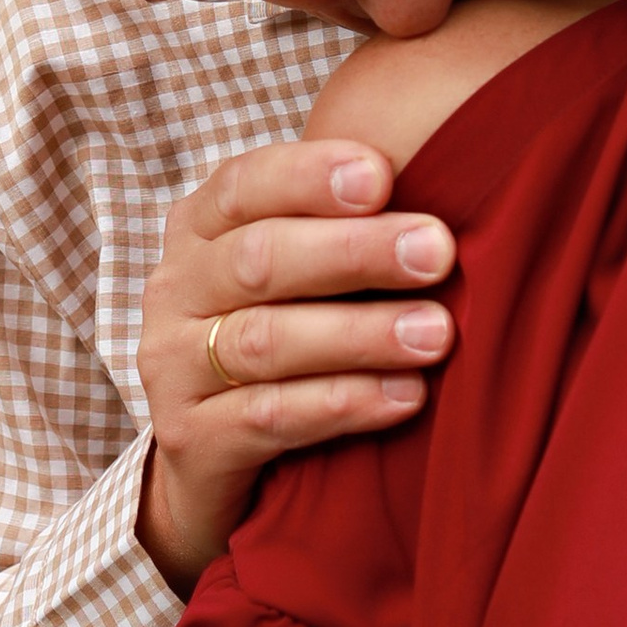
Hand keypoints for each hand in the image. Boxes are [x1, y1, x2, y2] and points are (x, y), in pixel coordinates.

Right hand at [134, 139, 458, 594]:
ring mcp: (172, 368)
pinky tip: (405, 395)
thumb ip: (345, 224)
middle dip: (353, 252)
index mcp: (199, 230)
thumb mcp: (296, 273)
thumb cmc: (283, 338)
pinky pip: (269, 417)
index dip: (308, 177)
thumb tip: (454, 172)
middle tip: (435, 252)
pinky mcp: (189, 440)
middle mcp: (175, 291)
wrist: (209, 454)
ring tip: (436, 334)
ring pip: (265, 341)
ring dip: (359, 333)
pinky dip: (342, 403)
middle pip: (259, 259)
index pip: (243, 185)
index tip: (382, 174)